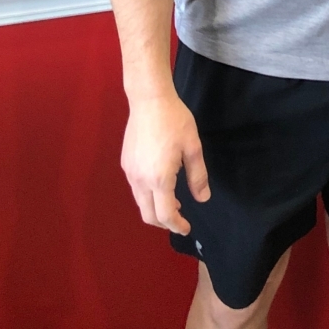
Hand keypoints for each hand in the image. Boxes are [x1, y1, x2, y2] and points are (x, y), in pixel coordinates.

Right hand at [121, 92, 209, 233]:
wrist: (149, 100)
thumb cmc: (175, 120)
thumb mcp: (193, 147)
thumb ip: (198, 176)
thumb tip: (203, 199)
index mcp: (159, 179)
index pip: (165, 215)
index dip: (177, 225)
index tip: (187, 228)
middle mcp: (141, 180)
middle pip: (148, 215)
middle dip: (164, 222)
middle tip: (180, 219)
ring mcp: (130, 172)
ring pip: (140, 203)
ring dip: (155, 210)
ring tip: (172, 202)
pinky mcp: (126, 164)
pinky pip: (135, 189)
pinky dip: (147, 197)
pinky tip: (159, 184)